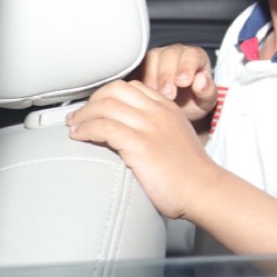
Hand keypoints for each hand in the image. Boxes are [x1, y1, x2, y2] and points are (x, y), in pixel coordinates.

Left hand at [66, 79, 213, 218]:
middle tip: (79, 116)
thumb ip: (157, 128)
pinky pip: (104, 127)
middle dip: (92, 101)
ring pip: (106, 106)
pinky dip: (85, 129)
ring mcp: (149, 126)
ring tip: (73, 126)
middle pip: (115, 90)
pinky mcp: (139, 144)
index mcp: (167, 108)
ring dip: (83, 115)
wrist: (203, 189)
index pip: (133, 87)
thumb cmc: (189, 173)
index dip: (108, 95)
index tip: (96, 108)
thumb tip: (129, 133)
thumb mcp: (176, 138)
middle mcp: (157, 112)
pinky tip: (78, 136)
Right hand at [141, 44, 215, 121]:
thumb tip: (201, 79)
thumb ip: (207, 90)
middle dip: (168, 75)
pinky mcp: (142, 66)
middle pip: (169, 54)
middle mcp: (177, 53)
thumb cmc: (194, 102)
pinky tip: (143, 93)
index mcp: (196, 57)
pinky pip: (137, 66)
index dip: (187, 66)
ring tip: (156, 95)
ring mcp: (158, 57)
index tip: (183, 82)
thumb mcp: (206, 101)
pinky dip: (139, 79)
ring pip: (151, 57)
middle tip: (168, 94)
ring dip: (152, 77)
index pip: (192, 54)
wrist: (179, 112)